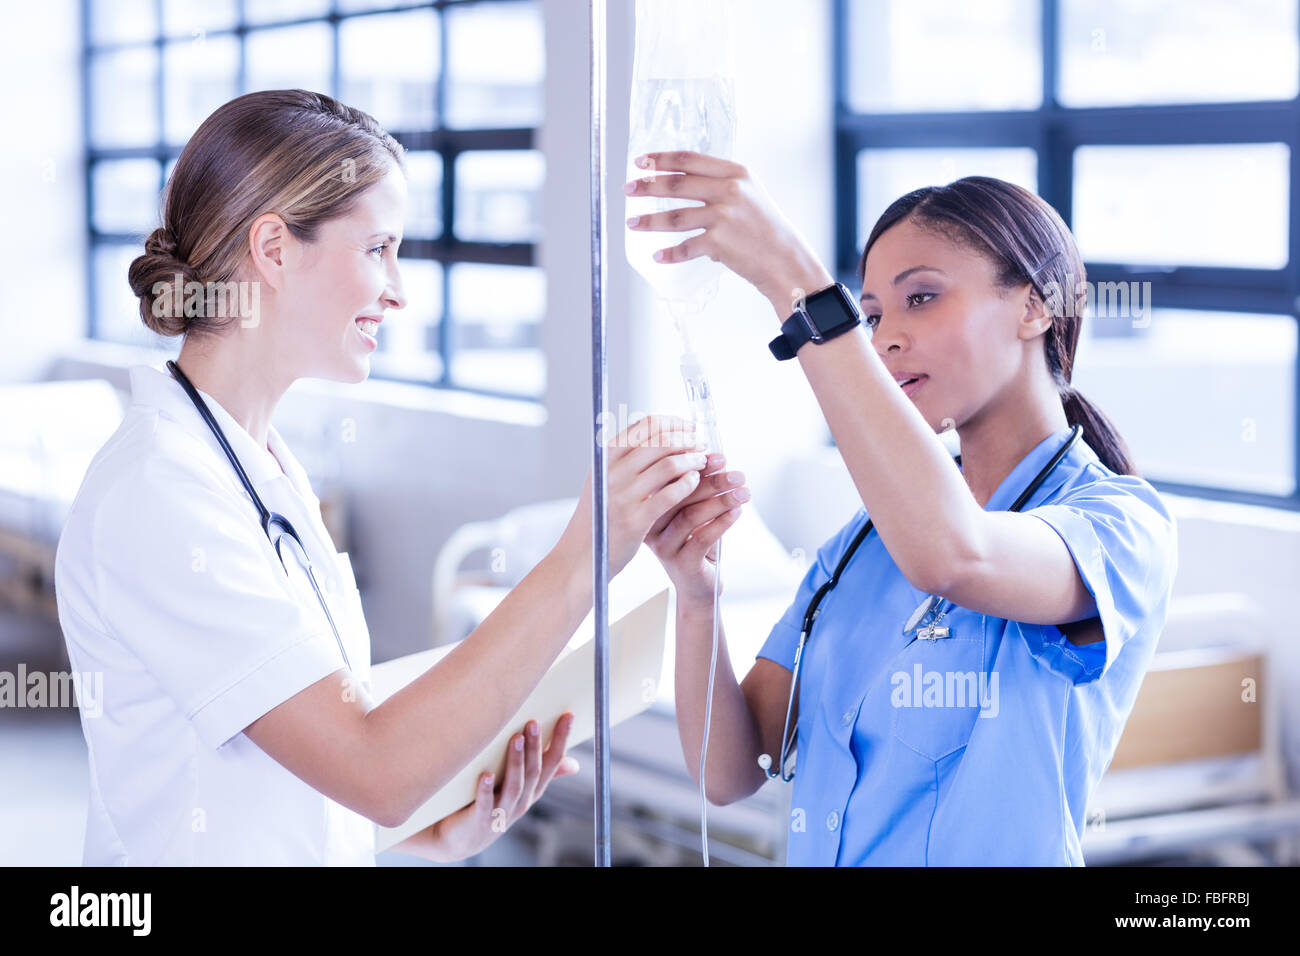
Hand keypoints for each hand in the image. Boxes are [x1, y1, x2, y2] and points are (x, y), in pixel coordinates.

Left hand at [410, 713, 578, 862]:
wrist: (463, 839)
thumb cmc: (493, 806)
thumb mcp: (522, 791)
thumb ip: (544, 776)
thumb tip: (574, 764)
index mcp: (533, 790)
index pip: (552, 762)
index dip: (561, 739)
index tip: (568, 715)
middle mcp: (522, 801)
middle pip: (534, 771)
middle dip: (535, 747)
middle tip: (533, 722)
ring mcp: (502, 811)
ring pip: (515, 785)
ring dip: (516, 762)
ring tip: (515, 738)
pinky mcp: (480, 820)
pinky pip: (485, 804)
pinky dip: (486, 790)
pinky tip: (485, 775)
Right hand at [563, 415, 710, 576]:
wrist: (581, 556)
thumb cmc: (599, 518)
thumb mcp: (604, 481)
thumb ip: (626, 459)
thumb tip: (661, 435)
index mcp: (605, 458)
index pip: (645, 425)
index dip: (673, 423)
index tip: (689, 428)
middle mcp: (612, 472)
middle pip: (660, 440)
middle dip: (687, 439)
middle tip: (701, 445)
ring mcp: (624, 496)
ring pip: (669, 464)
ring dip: (692, 459)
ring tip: (702, 462)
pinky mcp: (636, 519)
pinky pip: (671, 493)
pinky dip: (688, 483)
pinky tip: (694, 482)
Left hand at [624, 151, 833, 317]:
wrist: (785, 259)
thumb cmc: (765, 227)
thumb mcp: (749, 194)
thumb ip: (720, 184)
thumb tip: (681, 182)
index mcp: (736, 173)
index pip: (690, 160)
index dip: (662, 159)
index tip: (641, 161)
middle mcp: (730, 190)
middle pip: (677, 184)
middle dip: (647, 186)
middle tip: (628, 189)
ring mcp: (724, 217)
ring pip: (675, 217)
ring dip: (649, 220)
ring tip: (631, 222)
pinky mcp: (719, 243)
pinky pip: (685, 247)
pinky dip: (669, 253)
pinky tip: (657, 255)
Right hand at [645, 451, 749, 606]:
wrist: (698, 585)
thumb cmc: (697, 541)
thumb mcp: (696, 511)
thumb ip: (700, 487)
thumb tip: (718, 459)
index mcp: (650, 507)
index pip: (668, 480)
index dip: (695, 466)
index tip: (720, 457)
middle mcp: (651, 526)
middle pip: (680, 495)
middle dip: (713, 481)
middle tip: (738, 475)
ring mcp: (664, 546)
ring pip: (691, 516)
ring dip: (721, 501)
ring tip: (743, 492)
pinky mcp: (681, 563)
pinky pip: (702, 537)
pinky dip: (722, 522)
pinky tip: (737, 513)